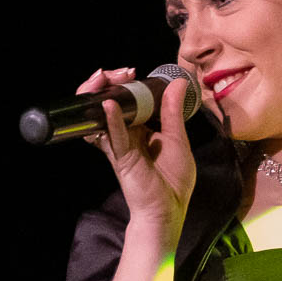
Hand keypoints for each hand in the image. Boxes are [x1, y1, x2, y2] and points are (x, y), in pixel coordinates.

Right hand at [79, 67, 196, 236]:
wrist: (168, 209)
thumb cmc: (174, 179)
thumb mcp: (178, 140)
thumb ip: (173, 112)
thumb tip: (178, 84)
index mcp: (143, 129)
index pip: (130, 100)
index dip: (127, 84)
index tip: (131, 71)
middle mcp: (128, 133)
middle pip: (112, 103)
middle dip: (111, 83)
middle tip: (118, 72)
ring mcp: (121, 144)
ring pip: (104, 115)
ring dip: (103, 94)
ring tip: (104, 79)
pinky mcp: (119, 156)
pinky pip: (112, 135)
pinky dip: (110, 120)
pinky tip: (108, 105)